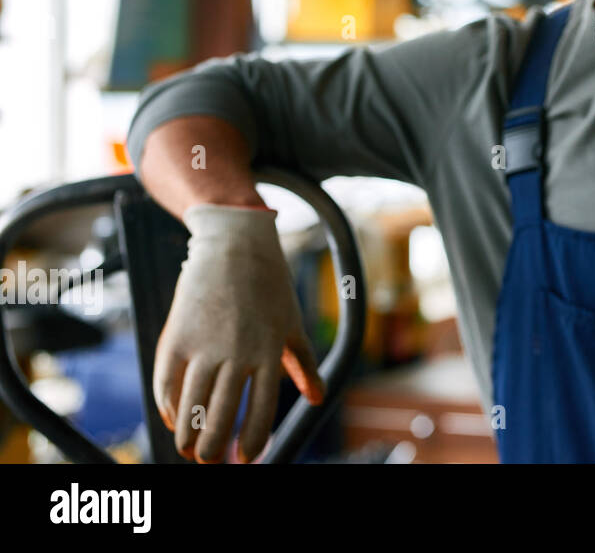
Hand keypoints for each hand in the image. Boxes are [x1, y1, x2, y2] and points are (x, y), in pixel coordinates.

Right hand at [153, 204, 324, 463]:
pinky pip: (166, 382)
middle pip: (219, 415)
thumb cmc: (270, 286)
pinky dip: (167, 406)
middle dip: (212, 447)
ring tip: (189, 450)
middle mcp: (237, 352)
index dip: (252, 440)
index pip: (260, 409)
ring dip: (187, 435)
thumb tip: (317, 399)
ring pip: (189, 405)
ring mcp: (204, 344)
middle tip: (210, 461)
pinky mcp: (176, 335)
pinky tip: (173, 419)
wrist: (234, 245)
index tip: (246, 459)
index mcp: (269, 351)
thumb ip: (305, 364)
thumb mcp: (293, 323)